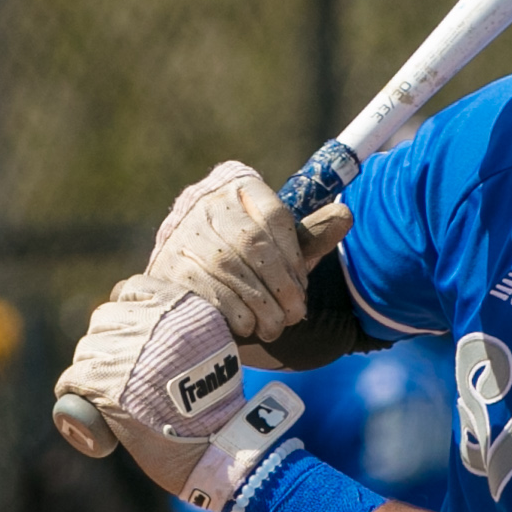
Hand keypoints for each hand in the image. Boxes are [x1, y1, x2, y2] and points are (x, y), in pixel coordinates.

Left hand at [56, 273, 236, 465]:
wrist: (215, 445)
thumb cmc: (216, 405)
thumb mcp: (213, 346)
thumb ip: (180, 328)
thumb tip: (141, 322)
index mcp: (182, 308)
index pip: (131, 289)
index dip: (123, 311)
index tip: (127, 333)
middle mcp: (153, 322)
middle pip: (104, 319)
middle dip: (107, 343)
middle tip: (119, 372)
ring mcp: (127, 351)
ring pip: (86, 350)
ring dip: (92, 369)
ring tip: (110, 393)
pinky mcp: (106, 382)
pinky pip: (72, 380)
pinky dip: (74, 394)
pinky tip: (86, 405)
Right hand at [152, 159, 345, 342]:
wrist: (188, 288)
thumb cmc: (244, 264)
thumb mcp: (277, 248)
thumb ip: (309, 237)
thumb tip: (345, 217)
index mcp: (237, 185)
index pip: (274, 215)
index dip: (295, 255)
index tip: (303, 284)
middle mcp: (205, 201)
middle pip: (252, 241)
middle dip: (280, 283)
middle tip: (295, 312)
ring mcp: (181, 233)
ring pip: (229, 266)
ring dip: (260, 302)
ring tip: (275, 325)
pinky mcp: (166, 267)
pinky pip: (206, 288)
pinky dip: (234, 311)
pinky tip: (248, 326)